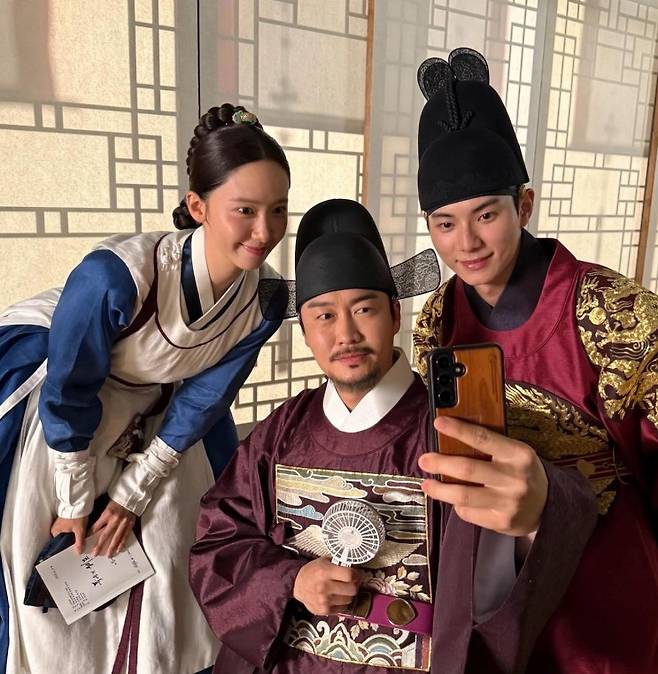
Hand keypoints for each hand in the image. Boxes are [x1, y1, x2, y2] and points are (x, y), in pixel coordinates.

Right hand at [51, 516, 88, 554]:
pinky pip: (70, 527)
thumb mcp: (79, 530)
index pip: (58, 543)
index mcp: (55, 531)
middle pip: (64, 538)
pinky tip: (80, 531)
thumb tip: (78, 552)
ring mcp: (61, 522)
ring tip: (80, 539)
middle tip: (78, 547)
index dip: (66, 547)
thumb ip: (79, 542)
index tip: (71, 552)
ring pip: (67, 533)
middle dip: (70, 542)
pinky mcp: (67, 518)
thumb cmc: (77, 515)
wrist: (80, 501)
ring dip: (73, 535)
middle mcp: (56, 527)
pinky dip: (74, 530)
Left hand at [89, 499, 136, 556]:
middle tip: (94, 554)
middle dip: (99, 546)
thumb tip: (95, 529)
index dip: (90, 536)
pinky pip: (125, 535)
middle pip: (105, 535)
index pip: (96, 527)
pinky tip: (119, 549)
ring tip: (108, 555)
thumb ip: (102, 517)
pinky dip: (122, 543)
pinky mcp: (130, 524)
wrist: (131, 495)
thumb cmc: (118, 500)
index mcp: (107, 514)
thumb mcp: (107, 506)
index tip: (85, 543)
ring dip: (111, 548)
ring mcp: (123, 522)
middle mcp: (115, 519)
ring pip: (116, 538)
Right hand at [293, 558, 361, 615]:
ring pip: (349, 599)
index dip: (356, 575)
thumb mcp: (324, 561)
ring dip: (348, 594)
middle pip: (352, 589)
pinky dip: (342, 603)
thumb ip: (338, 563)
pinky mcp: (324, 611)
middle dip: (354, 585)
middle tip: (351, 582)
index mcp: (325, 572)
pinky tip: (337, 597)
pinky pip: (342, 608)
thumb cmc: (312, 571)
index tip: (356, 574)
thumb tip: (353, 568)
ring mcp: (324, 601)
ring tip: (342, 590)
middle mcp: (325, 587)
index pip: (350, 575)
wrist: (297, 585)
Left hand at [418, 416, 547, 535]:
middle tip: (424, 460)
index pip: (483, 438)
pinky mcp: (502, 522)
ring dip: (440, 489)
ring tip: (427, 484)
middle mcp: (514, 478)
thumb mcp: (514, 453)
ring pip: (464, 495)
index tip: (438, 422)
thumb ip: (489, 447)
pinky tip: (454, 500)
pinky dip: (458, 505)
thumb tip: (450, 438)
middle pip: (468, 468)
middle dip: (440, 463)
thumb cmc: (523, 472)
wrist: (550, 506)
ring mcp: (509, 502)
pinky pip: (469, 512)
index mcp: (518, 454)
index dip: (458, 429)